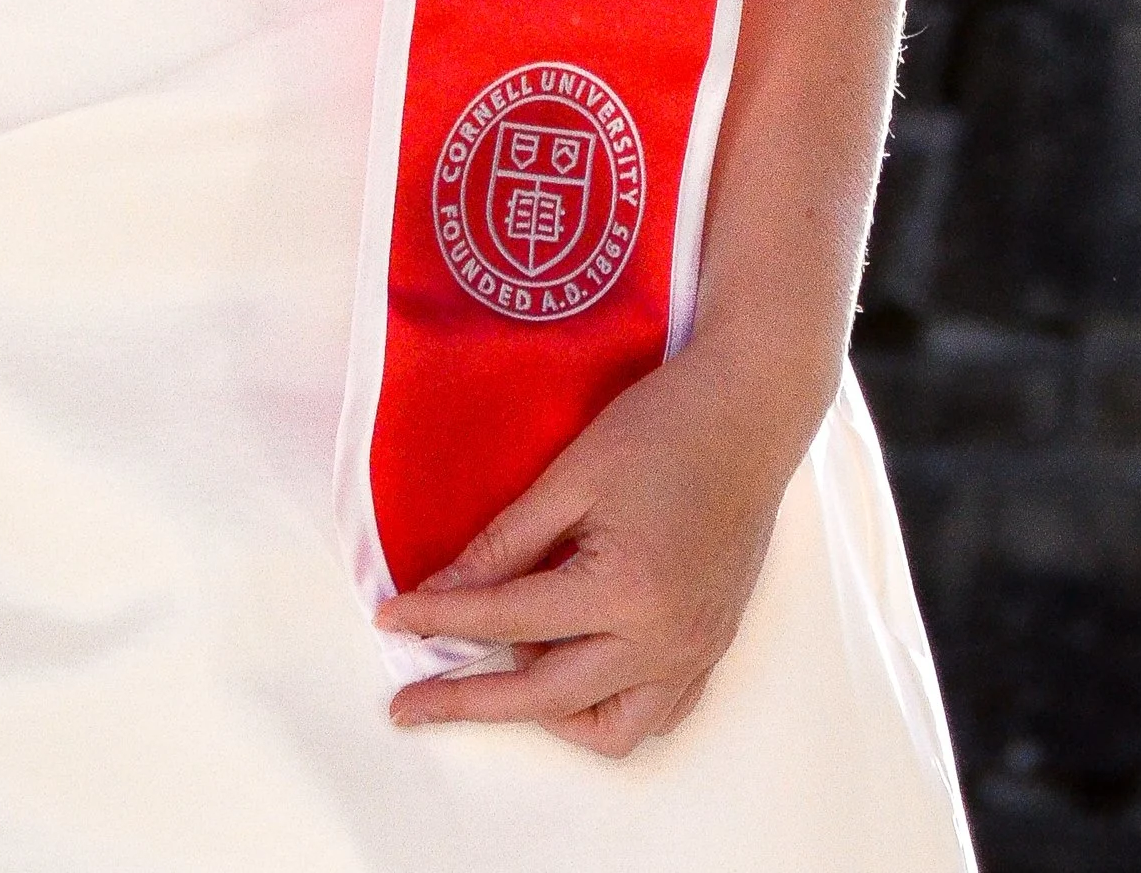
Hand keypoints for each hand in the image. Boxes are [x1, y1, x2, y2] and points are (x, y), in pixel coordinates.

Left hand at [375, 344, 808, 760]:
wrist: (750, 411)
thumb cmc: (663, 427)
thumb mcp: (573, 475)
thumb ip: (505, 544)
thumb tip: (443, 592)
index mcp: (626, 590)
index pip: (509, 619)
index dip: (441, 619)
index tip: (390, 620)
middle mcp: (664, 640)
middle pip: (549, 697)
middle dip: (470, 700)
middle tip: (412, 701)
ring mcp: (695, 652)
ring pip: (610, 729)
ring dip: (548, 714)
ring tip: (502, 672)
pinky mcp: (711, 647)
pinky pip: (655, 713)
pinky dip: (605, 707)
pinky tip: (571, 668)